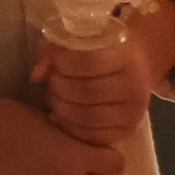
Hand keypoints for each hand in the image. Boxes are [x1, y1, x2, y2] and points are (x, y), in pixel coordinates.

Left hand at [37, 0, 174, 139]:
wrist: (138, 64)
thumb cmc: (103, 48)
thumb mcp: (80, 38)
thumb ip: (53, 49)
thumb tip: (36, 76)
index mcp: (127, 57)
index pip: (91, 63)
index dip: (65, 64)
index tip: (56, 63)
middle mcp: (135, 86)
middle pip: (87, 92)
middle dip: (60, 88)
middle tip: (52, 83)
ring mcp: (133, 112)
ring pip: (89, 118)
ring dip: (62, 109)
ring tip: (55, 98)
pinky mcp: (128, 131)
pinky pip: (94, 137)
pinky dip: (71, 128)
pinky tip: (60, 116)